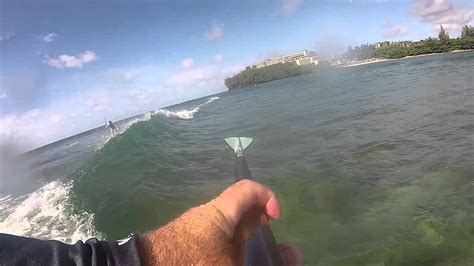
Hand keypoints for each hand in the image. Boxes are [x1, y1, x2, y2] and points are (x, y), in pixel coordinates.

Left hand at [139, 180, 302, 264]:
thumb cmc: (193, 261)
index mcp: (221, 212)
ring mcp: (193, 229)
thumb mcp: (231, 261)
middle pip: (240, 211)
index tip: (277, 220)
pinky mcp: (184, 242)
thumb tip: (291, 253)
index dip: (269, 198)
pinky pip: (213, 240)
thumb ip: (258, 257)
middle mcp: (207, 214)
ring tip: (253, 257)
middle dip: (260, 227)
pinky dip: (228, 248)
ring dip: (244, 242)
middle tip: (275, 249)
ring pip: (227, 229)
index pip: (249, 188)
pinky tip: (232, 260)